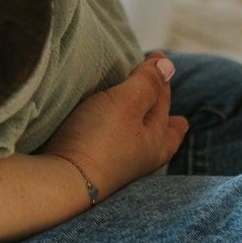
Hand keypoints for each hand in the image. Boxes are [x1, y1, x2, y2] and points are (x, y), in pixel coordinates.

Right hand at [38, 53, 187, 202]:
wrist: (62, 182)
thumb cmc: (98, 139)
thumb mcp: (126, 102)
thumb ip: (146, 83)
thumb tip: (168, 66)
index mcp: (155, 140)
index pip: (164, 104)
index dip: (163, 80)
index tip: (160, 60)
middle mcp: (142, 158)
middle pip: (161, 135)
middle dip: (168, 122)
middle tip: (180, 119)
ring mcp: (119, 167)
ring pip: (141, 145)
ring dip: (146, 132)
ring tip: (149, 127)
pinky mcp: (95, 171)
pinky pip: (118, 151)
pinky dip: (123, 141)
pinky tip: (115, 140)